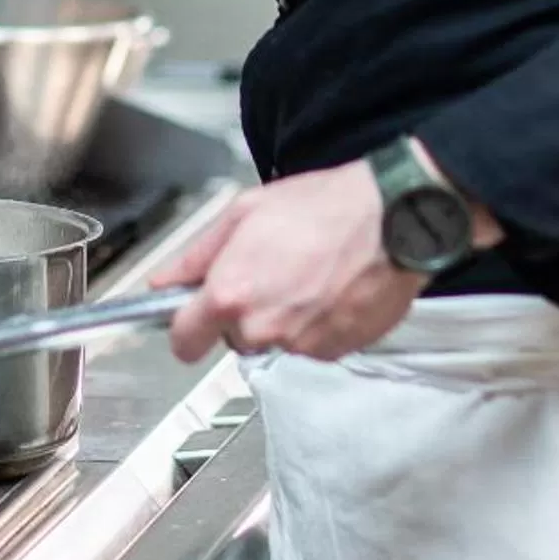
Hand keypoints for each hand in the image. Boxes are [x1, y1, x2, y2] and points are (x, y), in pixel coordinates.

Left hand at [152, 161, 420, 363]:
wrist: (392, 220)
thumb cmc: (326, 208)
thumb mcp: (245, 211)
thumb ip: (197, 254)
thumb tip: (166, 280)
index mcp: (231, 293)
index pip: (183, 341)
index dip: (185, 330)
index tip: (190, 322)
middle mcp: (262, 327)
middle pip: (233, 338)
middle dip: (244, 311)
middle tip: (269, 271)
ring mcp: (300, 344)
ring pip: (275, 340)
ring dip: (283, 316)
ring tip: (308, 272)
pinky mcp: (334, 351)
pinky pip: (311, 344)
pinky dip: (316, 323)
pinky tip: (331, 288)